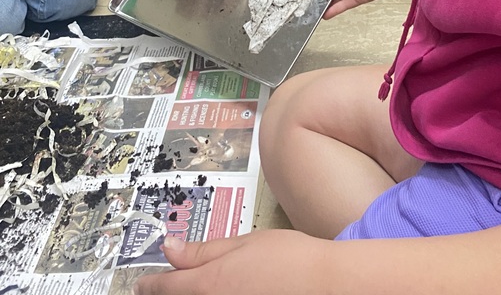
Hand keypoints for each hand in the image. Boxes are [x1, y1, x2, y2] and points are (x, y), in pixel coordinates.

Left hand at [133, 230, 324, 294]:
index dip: (150, 285)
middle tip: (164, 286)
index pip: (165, 287)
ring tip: (200, 285)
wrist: (326, 283)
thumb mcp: (244, 242)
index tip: (142, 284)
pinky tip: (228, 290)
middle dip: (169, 292)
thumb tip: (170, 248)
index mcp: (210, 283)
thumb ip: (204, 250)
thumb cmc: (289, 258)